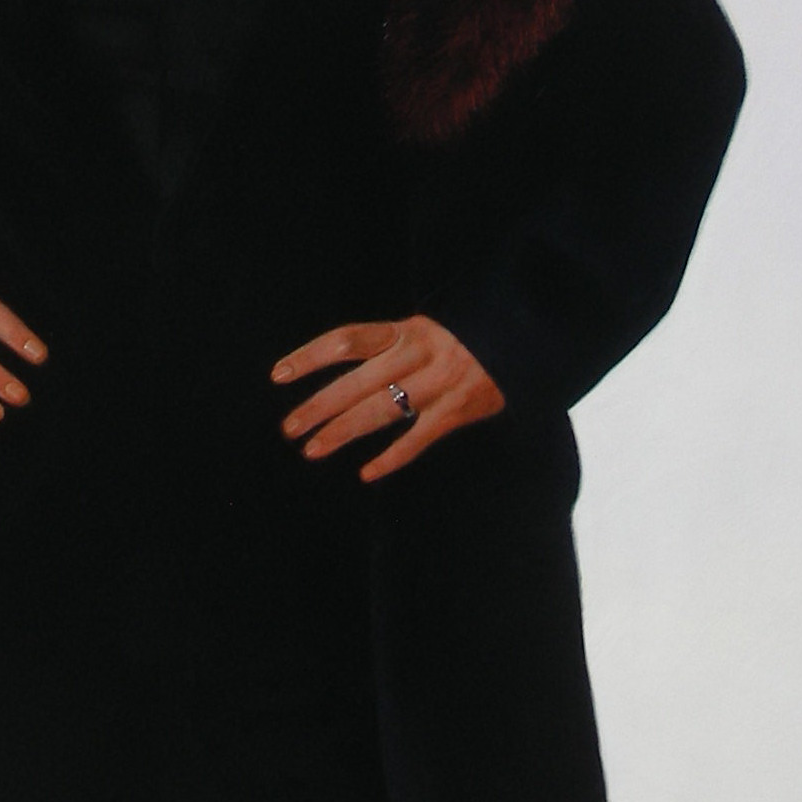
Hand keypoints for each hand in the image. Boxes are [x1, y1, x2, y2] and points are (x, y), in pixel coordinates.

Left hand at [271, 316, 505, 481]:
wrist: (522, 339)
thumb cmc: (460, 336)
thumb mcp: (422, 328)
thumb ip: (386, 344)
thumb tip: (334, 361)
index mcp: (404, 329)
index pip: (346, 340)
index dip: (309, 356)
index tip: (278, 375)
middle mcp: (417, 353)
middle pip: (356, 382)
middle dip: (318, 406)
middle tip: (289, 428)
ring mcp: (438, 383)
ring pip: (381, 412)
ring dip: (342, 432)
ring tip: (311, 449)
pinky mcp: (458, 411)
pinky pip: (418, 439)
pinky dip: (392, 458)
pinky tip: (366, 473)